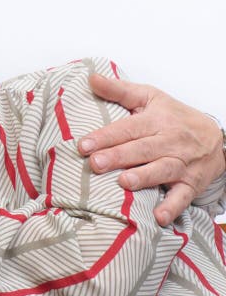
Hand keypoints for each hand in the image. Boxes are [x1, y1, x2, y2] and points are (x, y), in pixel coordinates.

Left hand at [77, 74, 224, 225]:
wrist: (215, 136)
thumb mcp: (148, 97)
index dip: (106, 136)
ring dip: (144, 177)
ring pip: (163, 170)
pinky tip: (158, 217)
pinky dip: (172, 207)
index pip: (129, 128)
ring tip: (124, 183)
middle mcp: (171, 141)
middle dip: (119, 157)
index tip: (83, 145)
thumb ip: (118, 90)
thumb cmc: (174, 116)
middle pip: (142, 149)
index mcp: (157, 120)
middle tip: (95, 164)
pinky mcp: (192, 183)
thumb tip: (91, 78)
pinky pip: (183, 196)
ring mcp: (182, 163)